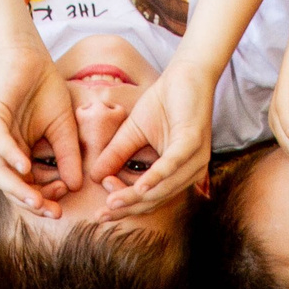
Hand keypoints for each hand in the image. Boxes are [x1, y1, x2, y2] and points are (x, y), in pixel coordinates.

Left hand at [0, 44, 80, 214]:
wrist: (31, 56)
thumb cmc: (45, 90)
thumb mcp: (63, 129)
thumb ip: (67, 156)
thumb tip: (76, 186)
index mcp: (16, 156)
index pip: (27, 187)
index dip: (44, 199)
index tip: (62, 206)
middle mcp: (0, 151)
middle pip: (12, 186)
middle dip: (32, 202)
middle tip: (51, 213)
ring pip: (0, 171)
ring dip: (18, 189)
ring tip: (37, 202)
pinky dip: (11, 156)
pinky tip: (25, 168)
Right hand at [91, 64, 212, 220]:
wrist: (185, 74)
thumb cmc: (163, 102)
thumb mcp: (132, 133)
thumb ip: (116, 155)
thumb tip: (94, 177)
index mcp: (177, 173)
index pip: (148, 198)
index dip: (124, 204)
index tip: (102, 208)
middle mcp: (190, 172)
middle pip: (155, 199)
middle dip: (127, 207)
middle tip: (102, 214)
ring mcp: (195, 159)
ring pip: (163, 188)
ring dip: (135, 196)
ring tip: (112, 202)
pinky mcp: (194, 142)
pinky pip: (172, 166)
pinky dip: (155, 177)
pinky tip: (139, 187)